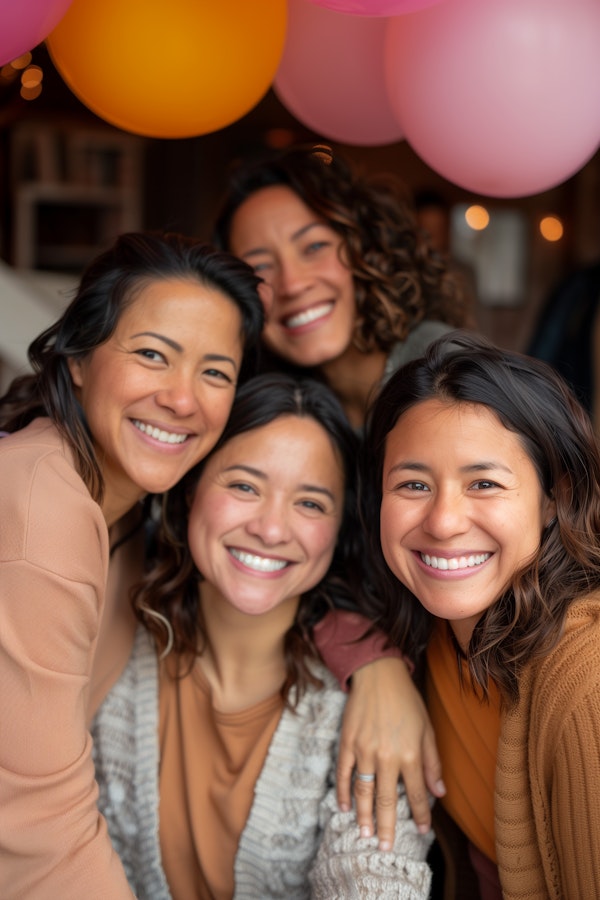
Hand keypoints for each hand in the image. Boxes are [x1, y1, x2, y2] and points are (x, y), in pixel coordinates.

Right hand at [336, 657, 444, 849]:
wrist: (378, 674)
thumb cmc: (407, 701)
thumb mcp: (427, 729)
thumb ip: (432, 762)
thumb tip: (439, 793)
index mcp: (410, 754)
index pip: (416, 794)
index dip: (420, 815)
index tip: (421, 831)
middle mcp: (387, 756)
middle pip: (387, 800)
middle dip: (387, 827)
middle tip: (384, 848)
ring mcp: (364, 750)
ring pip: (363, 791)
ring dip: (364, 816)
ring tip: (364, 835)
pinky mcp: (347, 742)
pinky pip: (343, 773)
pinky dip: (343, 792)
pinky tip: (344, 807)